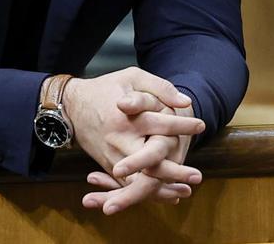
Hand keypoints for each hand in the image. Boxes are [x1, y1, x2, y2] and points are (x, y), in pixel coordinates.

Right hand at [63, 67, 204, 213]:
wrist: (71, 106)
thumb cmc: (106, 89)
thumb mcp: (132, 77)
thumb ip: (159, 87)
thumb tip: (184, 101)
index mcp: (126, 117)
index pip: (160, 124)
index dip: (183, 125)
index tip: (201, 126)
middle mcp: (119, 140)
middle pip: (149, 161)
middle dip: (174, 171)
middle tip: (197, 176)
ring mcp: (112, 156)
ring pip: (139, 179)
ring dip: (163, 188)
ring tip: (186, 191)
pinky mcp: (108, 166)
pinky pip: (128, 184)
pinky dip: (148, 192)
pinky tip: (168, 195)